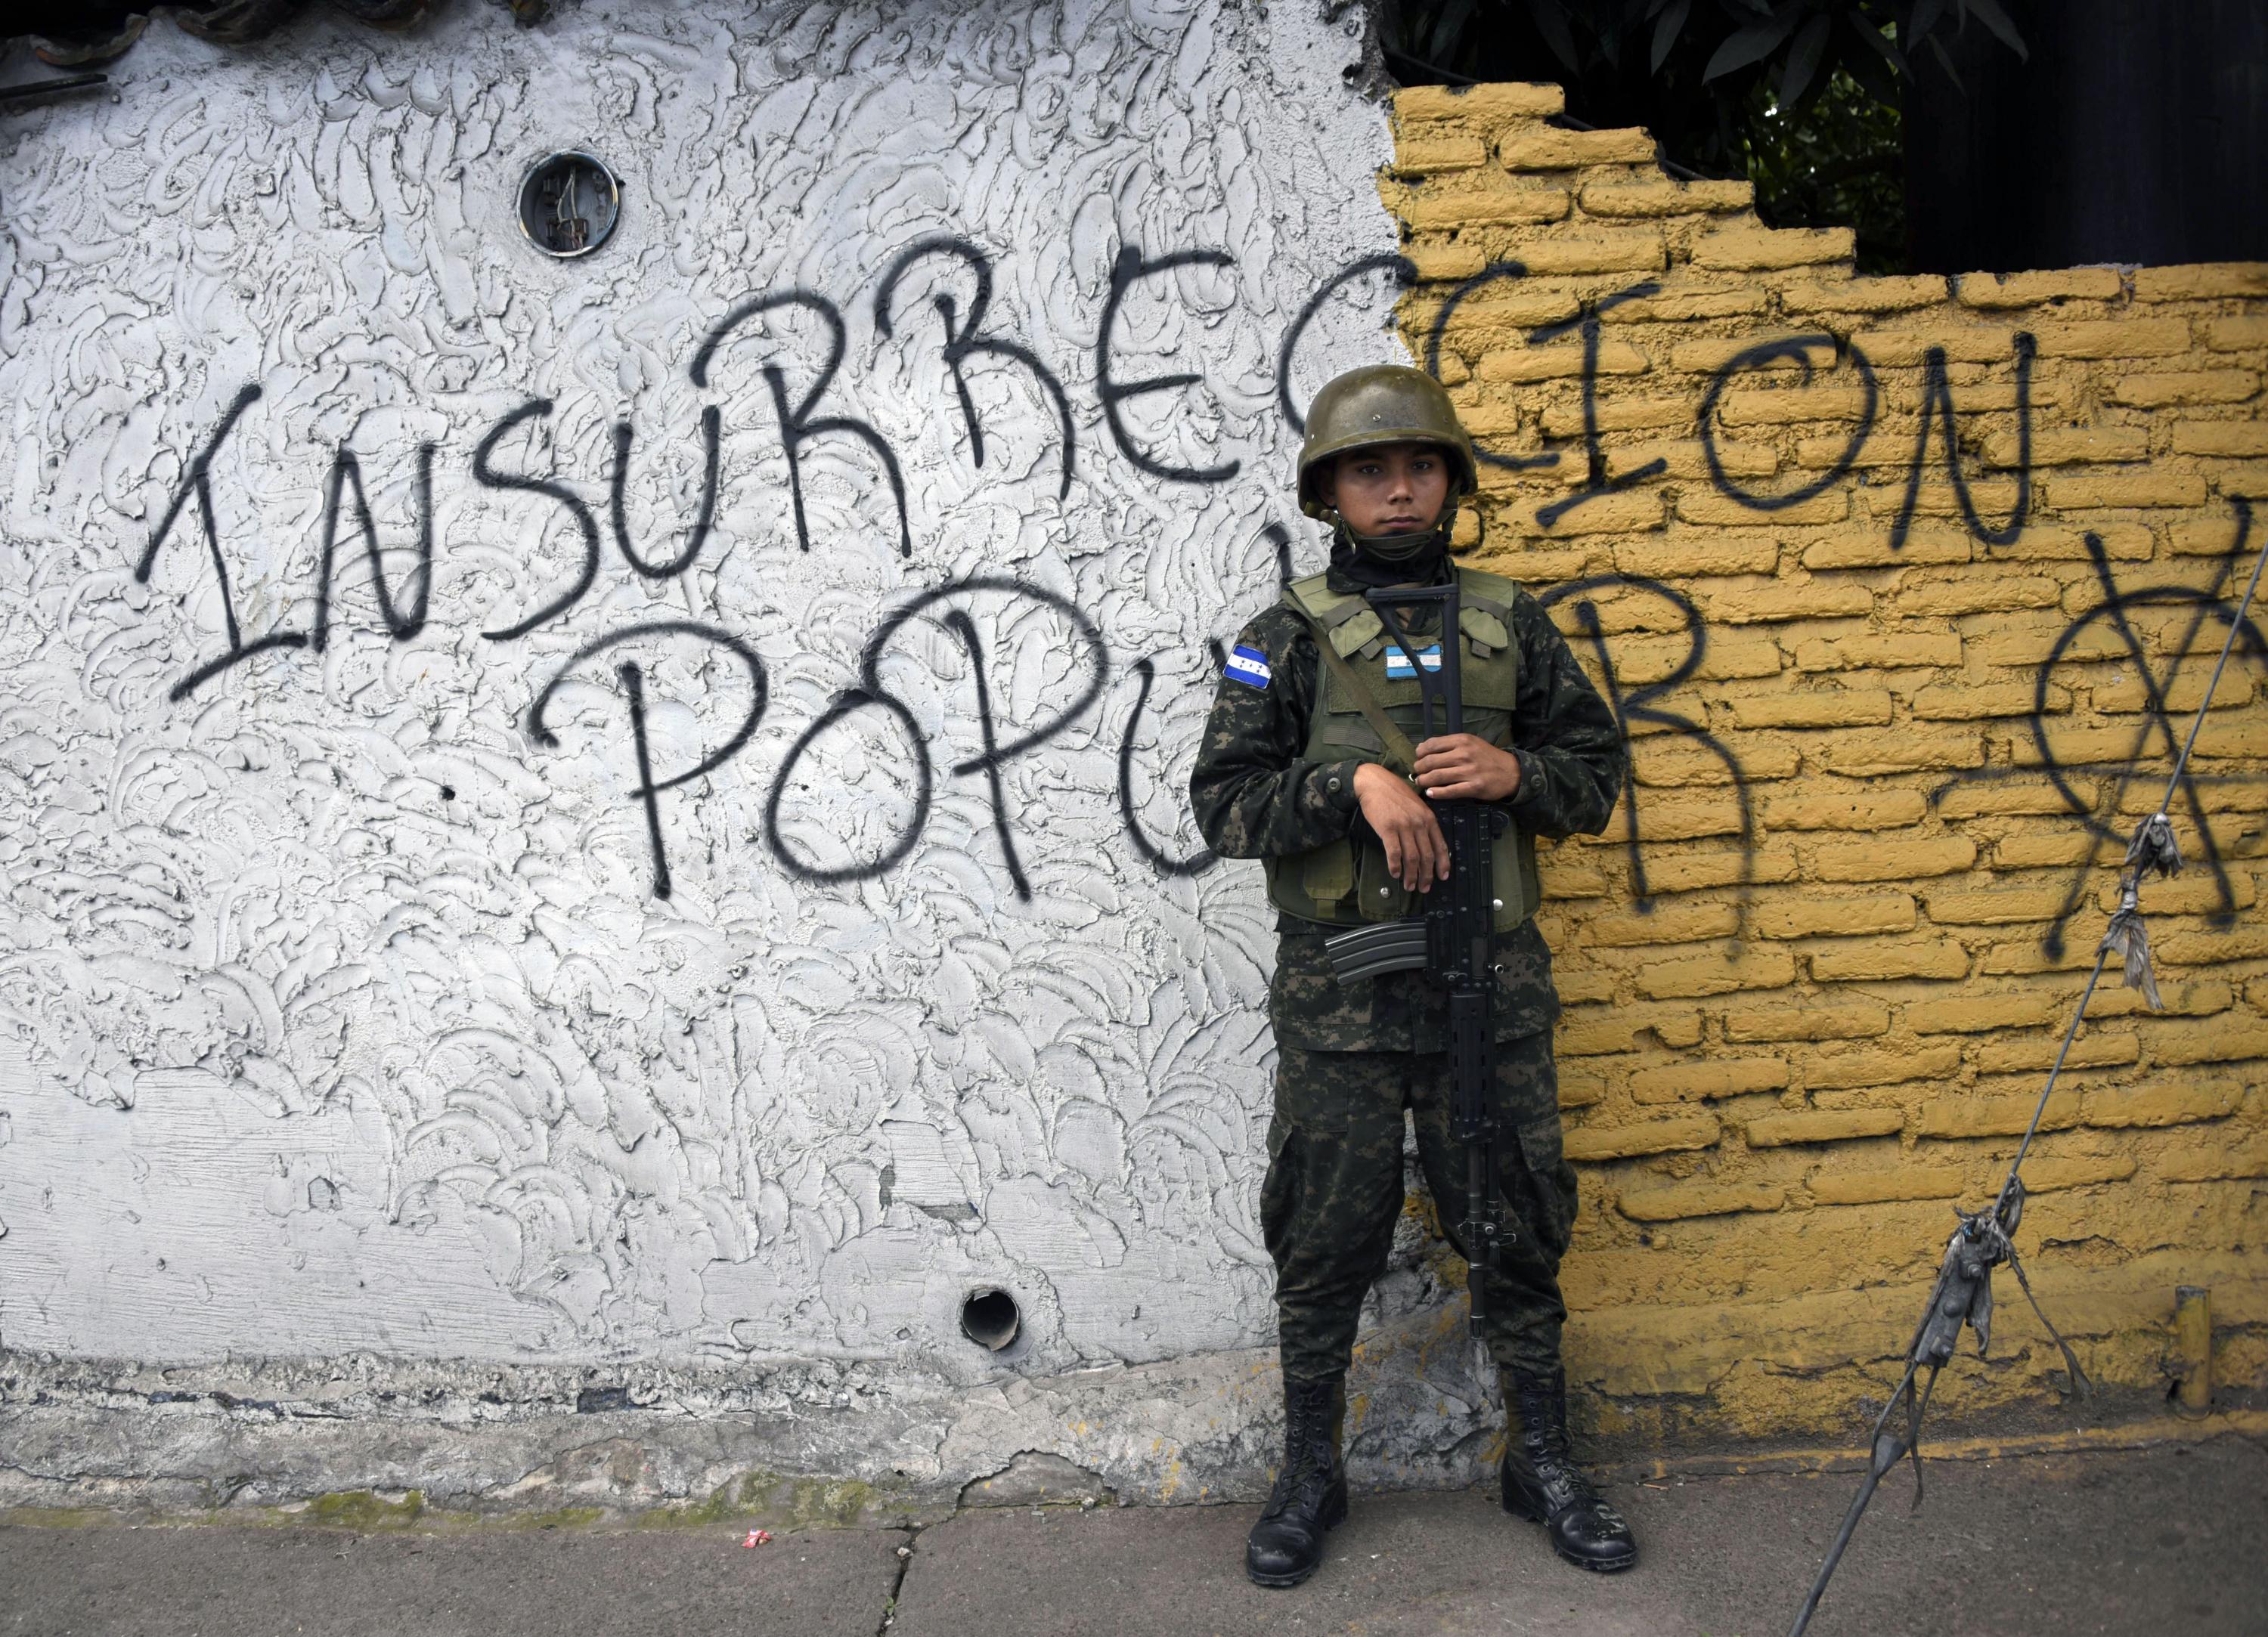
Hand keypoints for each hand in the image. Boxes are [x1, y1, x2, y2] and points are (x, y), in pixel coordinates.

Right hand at [1352, 762, 1448, 890]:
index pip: (1440, 845)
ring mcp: (1404, 826)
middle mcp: (1419, 823)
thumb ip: (1423, 822)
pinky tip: (1395, 873)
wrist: (1374, 782)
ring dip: (1411, 875)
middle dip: (1427, 876)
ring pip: (1412, 857)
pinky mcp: (1387, 828)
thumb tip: (1426, 844)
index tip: (1443, 876)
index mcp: (1429, 818)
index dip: (1443, 864)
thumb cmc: (1394, 793)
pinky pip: (1394, 853)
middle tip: (1424, 887)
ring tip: (1409, 886)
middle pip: (1427, 856)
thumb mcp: (1416, 805)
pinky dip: (1395, 866)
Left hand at [1414, 734, 1522, 801]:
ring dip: (1424, 781)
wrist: (1510, 772)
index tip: (1418, 757)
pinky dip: (1436, 793)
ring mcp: (1469, 771)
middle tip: (1417, 772)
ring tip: (1421, 782)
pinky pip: (1449, 791)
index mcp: (1462, 741)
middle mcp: (1465, 754)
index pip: (1432, 744)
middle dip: (1420, 768)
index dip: (1420, 752)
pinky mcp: (1474, 787)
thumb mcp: (1470, 743)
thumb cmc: (1487, 757)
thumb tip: (1421, 748)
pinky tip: (1430, 793)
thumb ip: (1448, 744)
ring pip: (1438, 776)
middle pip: (1431, 761)